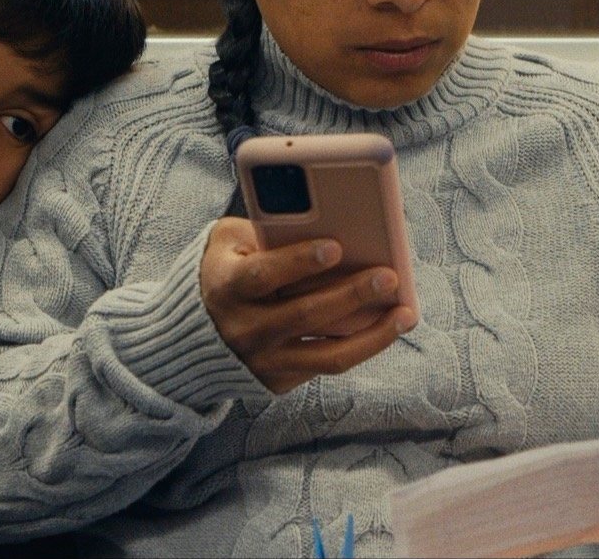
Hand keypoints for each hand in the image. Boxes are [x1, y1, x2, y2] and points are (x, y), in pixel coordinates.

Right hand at [199, 218, 415, 393]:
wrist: (193, 333)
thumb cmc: (226, 271)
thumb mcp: (228, 242)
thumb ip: (263, 228)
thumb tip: (321, 219)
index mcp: (228, 288)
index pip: (263, 275)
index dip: (299, 262)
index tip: (336, 247)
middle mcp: (245, 329)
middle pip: (306, 315)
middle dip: (352, 294)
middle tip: (389, 276)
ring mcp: (264, 360)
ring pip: (328, 355)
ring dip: (373, 334)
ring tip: (405, 312)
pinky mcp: (280, 380)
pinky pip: (328, 367)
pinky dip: (363, 347)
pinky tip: (389, 327)